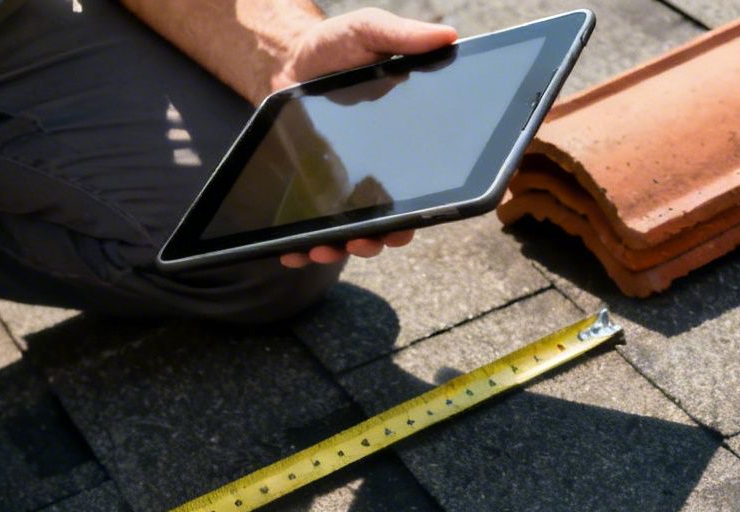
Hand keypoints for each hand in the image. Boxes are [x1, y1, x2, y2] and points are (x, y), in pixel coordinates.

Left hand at [269, 9, 454, 268]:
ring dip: (340, 247)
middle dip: (378, 240)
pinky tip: (292, 252)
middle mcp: (377, 173)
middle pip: (387, 222)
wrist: (289, 57)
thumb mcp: (369, 31)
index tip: (412, 225)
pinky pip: (310, 227)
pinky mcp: (310, 191)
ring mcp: (343, 187)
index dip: (424, 213)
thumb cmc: (337, 46)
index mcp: (402, 146)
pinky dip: (301, 247)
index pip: (423, 190)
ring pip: (349, 232)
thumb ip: (402, 36)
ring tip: (325, 247)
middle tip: (367, 240)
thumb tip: (449, 37)